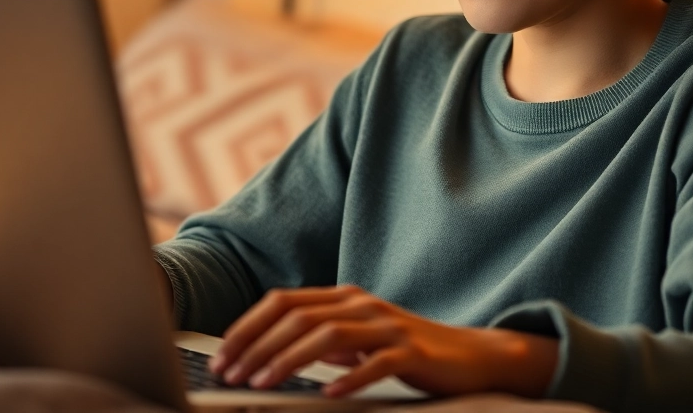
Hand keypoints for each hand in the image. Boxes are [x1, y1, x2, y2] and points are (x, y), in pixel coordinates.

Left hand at [208, 284, 557, 397]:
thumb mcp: (357, 339)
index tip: (221, 357)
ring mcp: (388, 326)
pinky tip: (328, 396)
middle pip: (298, 317)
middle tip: (230, 375)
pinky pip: (376, 363)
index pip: (282, 302)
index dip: (247, 327)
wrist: (470, 356)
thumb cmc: (406, 350)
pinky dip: (349, 378)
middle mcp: (362, 304)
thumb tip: (267, 354)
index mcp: (344, 297)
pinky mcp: (412, 353)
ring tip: (262, 385)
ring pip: (327, 336)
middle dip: (256, 346)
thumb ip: (320, 338)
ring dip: (288, 361)